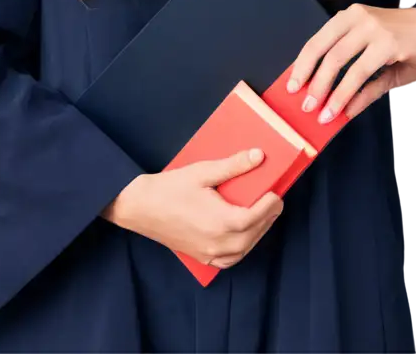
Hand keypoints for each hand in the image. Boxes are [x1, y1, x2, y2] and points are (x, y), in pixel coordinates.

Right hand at [103, 149, 283, 269]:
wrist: (139, 207)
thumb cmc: (170, 188)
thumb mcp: (203, 172)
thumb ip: (233, 166)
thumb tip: (258, 156)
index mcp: (221, 222)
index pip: (256, 216)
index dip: (270, 205)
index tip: (277, 193)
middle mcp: (217, 243)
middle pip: (253, 234)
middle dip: (267, 218)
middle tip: (274, 202)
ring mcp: (208, 253)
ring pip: (243, 250)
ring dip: (256, 234)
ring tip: (262, 217)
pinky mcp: (199, 256)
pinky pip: (228, 260)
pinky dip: (240, 250)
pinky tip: (242, 238)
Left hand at [287, 4, 415, 123]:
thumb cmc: (411, 42)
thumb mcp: (379, 59)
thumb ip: (358, 80)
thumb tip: (337, 108)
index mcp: (350, 17)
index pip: (317, 41)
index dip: (302, 65)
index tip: (291, 86)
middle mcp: (358, 18)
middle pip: (325, 52)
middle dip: (312, 83)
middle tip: (305, 107)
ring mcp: (374, 28)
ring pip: (340, 62)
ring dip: (330, 93)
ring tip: (322, 114)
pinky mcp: (390, 43)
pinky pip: (363, 74)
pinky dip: (352, 95)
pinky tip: (346, 110)